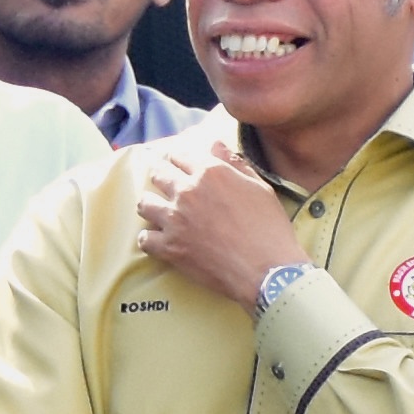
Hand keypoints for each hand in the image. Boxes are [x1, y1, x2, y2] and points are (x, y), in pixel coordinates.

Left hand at [132, 135, 303, 307]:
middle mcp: (186, 191)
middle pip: (158, 175)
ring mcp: (174, 219)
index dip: (178, 159)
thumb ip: (235, 164)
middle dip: (161, 176)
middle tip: (166, 184)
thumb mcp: (259, 187)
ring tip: (159, 211)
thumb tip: (215, 144)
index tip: (178, 165)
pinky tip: (159, 240)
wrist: (266, 269)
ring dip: (151, 205)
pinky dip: (150, 239)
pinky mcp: (168, 247)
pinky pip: (144, 238)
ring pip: (145, 204)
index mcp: (210, 172)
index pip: (180, 156)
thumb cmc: (269, 227)